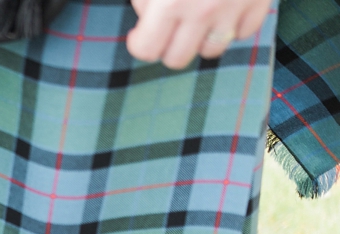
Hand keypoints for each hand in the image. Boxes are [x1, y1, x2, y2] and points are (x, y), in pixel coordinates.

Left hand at [127, 0, 272, 69]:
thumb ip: (145, 1)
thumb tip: (144, 27)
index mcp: (171, 1)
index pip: (148, 51)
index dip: (141, 44)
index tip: (141, 34)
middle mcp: (203, 10)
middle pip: (178, 60)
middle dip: (168, 48)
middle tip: (168, 28)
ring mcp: (234, 8)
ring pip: (211, 51)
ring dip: (201, 40)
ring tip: (197, 17)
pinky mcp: (260, 2)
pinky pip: (243, 33)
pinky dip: (233, 27)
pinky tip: (224, 10)